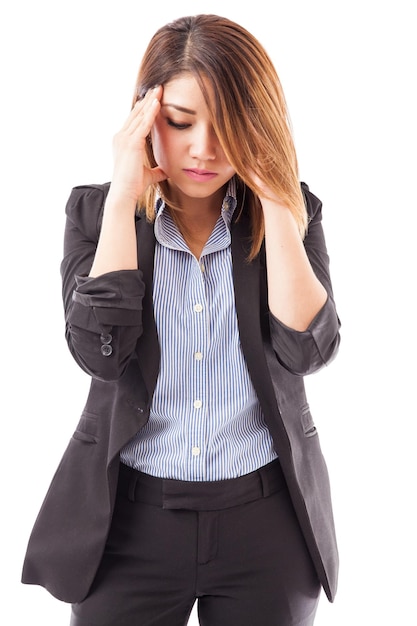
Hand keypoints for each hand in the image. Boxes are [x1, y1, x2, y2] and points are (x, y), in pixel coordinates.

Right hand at [109, 85, 166, 204]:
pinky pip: (143, 124)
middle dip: (148, 100)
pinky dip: (150, 113)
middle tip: (158, 87)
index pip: (135, 120)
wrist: (124, 193)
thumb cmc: (134, 185)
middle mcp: (121, 137)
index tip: (154, 99)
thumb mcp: (149, 174)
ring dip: (150, 102)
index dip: (145, 109)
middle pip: (136, 113)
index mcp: (123, 141)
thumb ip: (157, 170)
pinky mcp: (131, 143)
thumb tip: (167, 171)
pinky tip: (157, 103)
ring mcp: (124, 139)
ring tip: (159, 90)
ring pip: (139, 115)